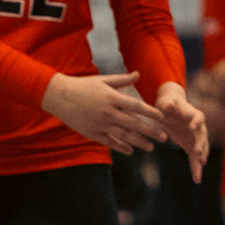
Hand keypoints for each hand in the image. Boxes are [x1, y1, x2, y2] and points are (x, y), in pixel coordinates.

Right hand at [42, 72, 167, 153]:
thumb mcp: (103, 80)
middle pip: (134, 124)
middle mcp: (108, 112)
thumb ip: (122, 80)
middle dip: (151, 131)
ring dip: (139, 142)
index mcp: (112, 98)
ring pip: (124, 136)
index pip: (137, 107)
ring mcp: (100, 124)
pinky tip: (131, 151)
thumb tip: (138, 74)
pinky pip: (109, 142)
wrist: (59, 96)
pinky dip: (121, 147)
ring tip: (151, 148)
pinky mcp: (92, 133)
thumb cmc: (83, 86)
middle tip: (165, 138)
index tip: (163, 119)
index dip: (152, 113)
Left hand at [154, 82, 209, 182]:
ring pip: (200, 149)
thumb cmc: (168, 103)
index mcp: (193, 114)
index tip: (193, 127)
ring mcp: (196, 138)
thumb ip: (169, 105)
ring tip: (199, 169)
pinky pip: (194, 158)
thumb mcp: (166, 102)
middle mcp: (198, 127)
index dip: (196, 123)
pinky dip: (196, 168)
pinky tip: (197, 179)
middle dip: (200, 146)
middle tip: (199, 155)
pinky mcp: (191, 146)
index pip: (197, 119)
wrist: (171, 108)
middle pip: (201, 136)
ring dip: (200, 159)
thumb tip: (170, 106)